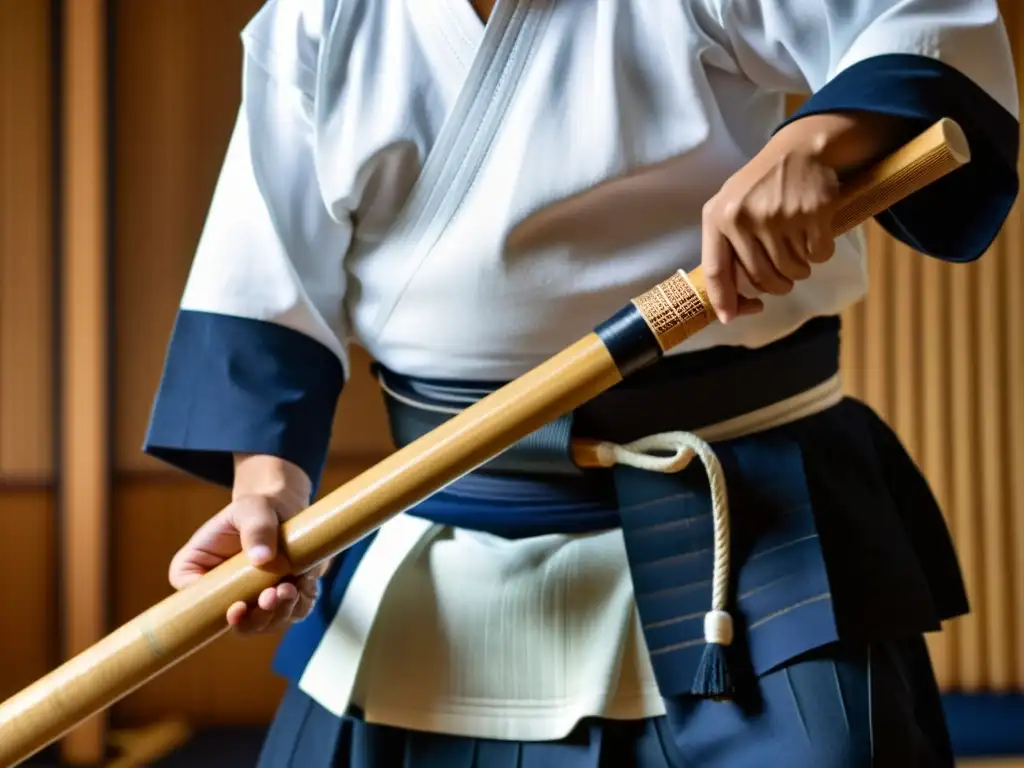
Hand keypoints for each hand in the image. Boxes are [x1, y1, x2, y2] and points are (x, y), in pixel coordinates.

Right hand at [169, 455, 328, 635]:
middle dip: (256, 618)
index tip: (237, 607)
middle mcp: (225, 594)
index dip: (213, 612)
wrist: (287, 509)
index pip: (194, 600)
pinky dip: (300, 604)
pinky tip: (304, 585)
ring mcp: (256, 601)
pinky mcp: (284, 600)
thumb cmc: (258, 507)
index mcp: (199, 572)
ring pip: (266, 624)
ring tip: (290, 589)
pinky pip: (293, 612)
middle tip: (271, 596)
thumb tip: (262, 558)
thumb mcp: (252, 508)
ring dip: (278, 613)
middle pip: (235, 623)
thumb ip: (255, 529)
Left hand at [701, 145, 839, 322]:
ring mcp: (780, 214)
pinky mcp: (813, 211)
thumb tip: (727, 308)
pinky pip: (818, 256)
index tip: (730, 318)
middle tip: (783, 279)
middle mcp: (745, 217)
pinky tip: (815, 235)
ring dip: (799, 271)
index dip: (724, 299)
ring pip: (792, 271)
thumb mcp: (729, 207)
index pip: (716, 270)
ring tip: (798, 252)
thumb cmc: (760, 187)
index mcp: (719, 217)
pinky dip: (820, 254)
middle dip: (775, 286)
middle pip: (761, 278)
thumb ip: (725, 248)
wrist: (800, 149)